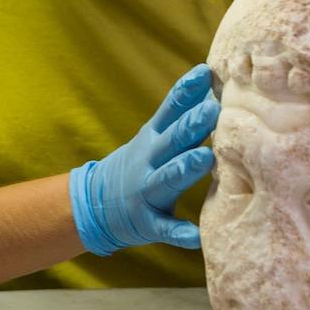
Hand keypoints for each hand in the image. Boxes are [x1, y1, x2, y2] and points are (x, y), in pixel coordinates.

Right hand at [69, 64, 218, 254]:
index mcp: (152, 137)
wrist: (95, 205)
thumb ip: (180, 114)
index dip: (187, 90)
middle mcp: (148, 159)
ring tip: (206, 159)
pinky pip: (165, 228)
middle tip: (213, 109)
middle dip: (192, 124)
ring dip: (186, 167)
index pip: (171, 109)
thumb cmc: (140, 164)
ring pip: (168, 177)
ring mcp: (146, 190)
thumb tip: (213, 84)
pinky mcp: (147, 221)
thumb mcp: (153, 135)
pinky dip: (180, 233)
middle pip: (172, 139)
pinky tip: (196, 237)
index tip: (206, 72)